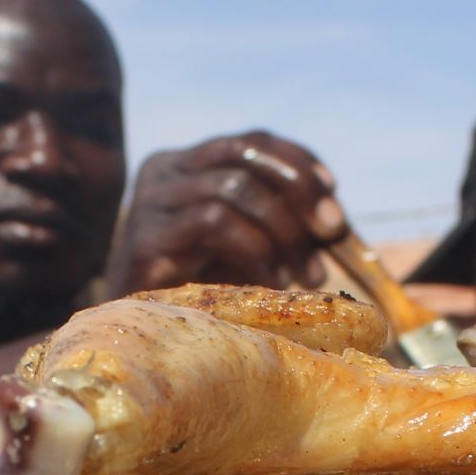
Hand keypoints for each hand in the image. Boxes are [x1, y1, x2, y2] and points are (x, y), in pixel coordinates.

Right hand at [102, 131, 347, 296]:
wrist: (138, 333)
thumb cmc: (195, 287)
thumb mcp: (244, 243)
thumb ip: (280, 222)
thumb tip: (337, 222)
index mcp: (186, 163)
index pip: (249, 141)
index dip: (296, 160)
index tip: (334, 191)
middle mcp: (163, 171)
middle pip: (242, 154)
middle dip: (297, 191)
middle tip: (332, 232)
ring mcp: (150, 201)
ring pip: (233, 188)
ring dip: (283, 231)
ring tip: (305, 273)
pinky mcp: (146, 236)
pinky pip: (214, 223)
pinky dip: (256, 250)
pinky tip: (272, 280)